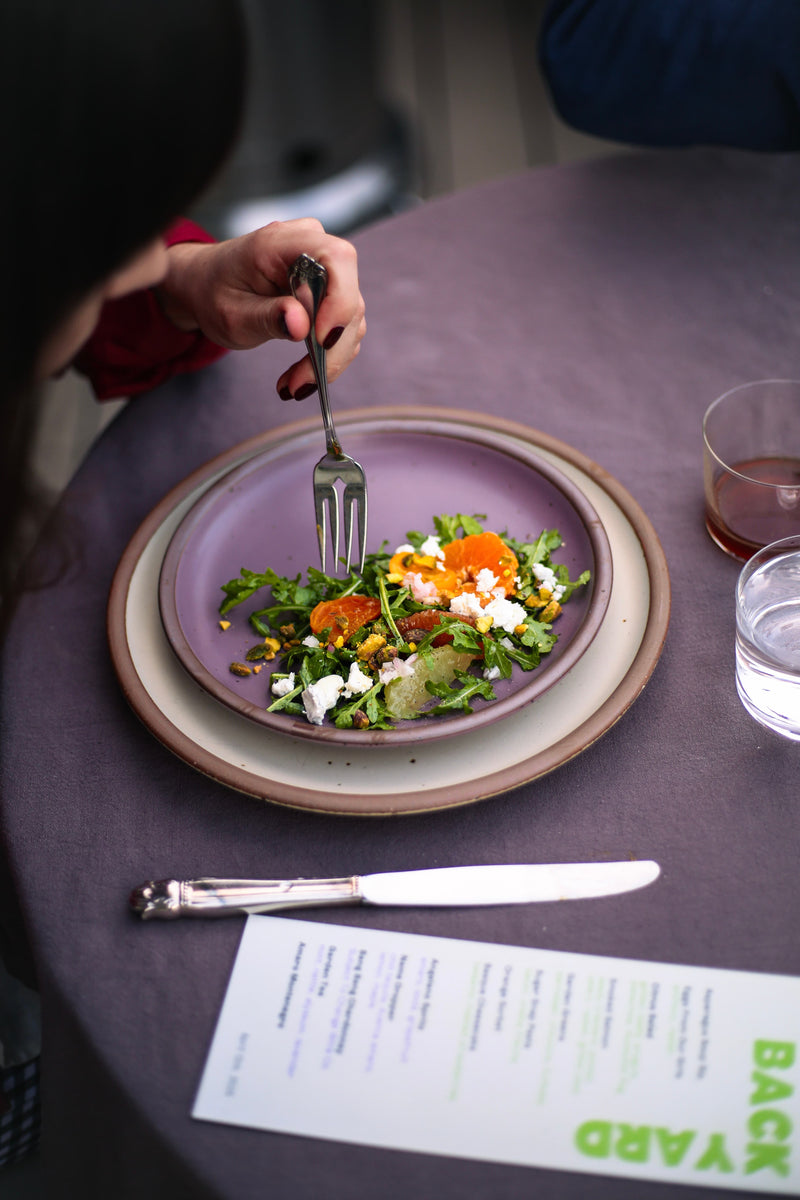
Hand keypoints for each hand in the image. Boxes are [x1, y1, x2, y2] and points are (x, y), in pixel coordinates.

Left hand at [157, 217, 365, 398]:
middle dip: (331, 348)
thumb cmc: (215, 293)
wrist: (208, 288)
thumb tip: (301, 325)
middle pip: (349, 296)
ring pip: (351, 319)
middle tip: (301, 383)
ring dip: (329, 359)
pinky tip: (301, 375)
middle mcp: (312, 248)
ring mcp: (325, 270)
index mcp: (282, 242)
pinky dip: (327, 357)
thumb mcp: (231, 314)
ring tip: (294, 384)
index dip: (340, 299)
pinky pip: (344, 328)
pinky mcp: (330, 293)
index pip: (335, 257)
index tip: (323, 340)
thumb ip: (266, 317)